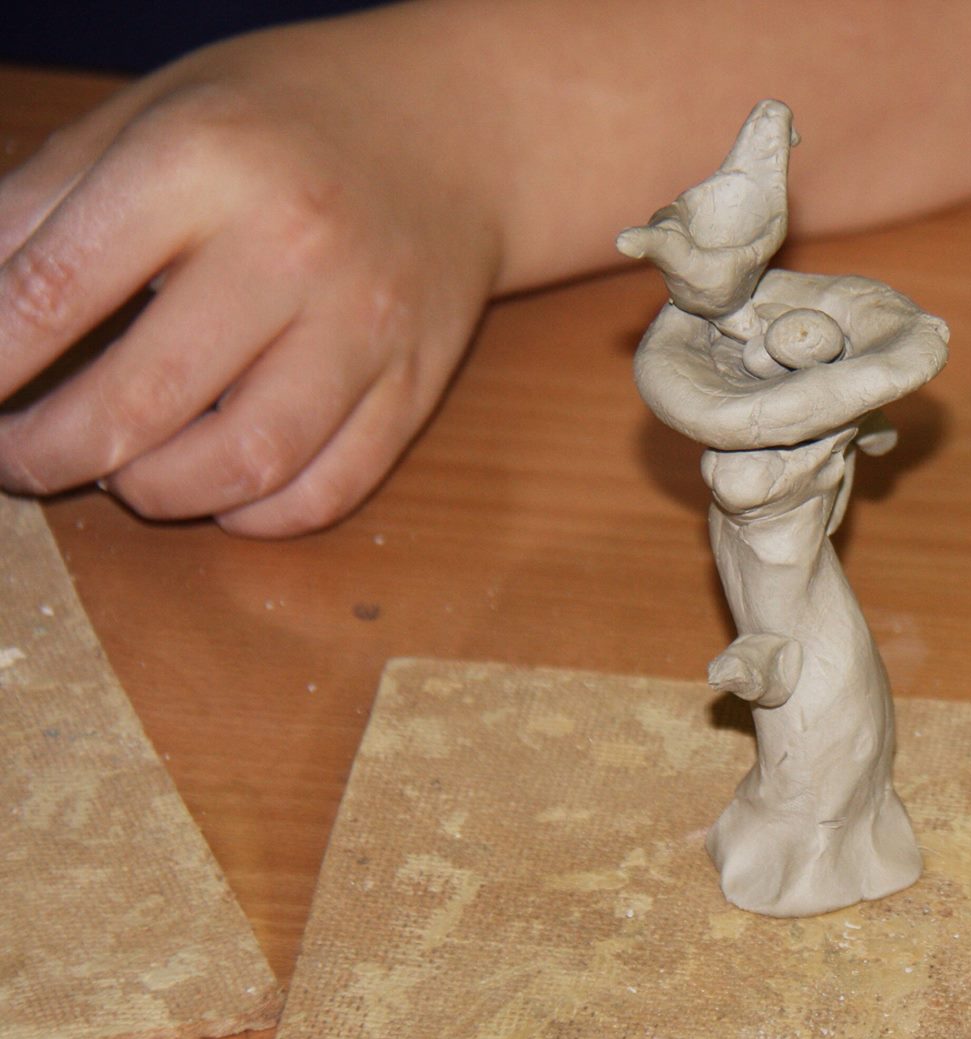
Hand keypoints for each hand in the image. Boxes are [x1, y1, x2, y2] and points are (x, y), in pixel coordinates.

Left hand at [0, 35, 499, 535]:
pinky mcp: (417, 384)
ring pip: (242, 464)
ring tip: (119, 474)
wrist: (454, 132)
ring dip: (154, 494)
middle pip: (142, 400)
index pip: (53, 292)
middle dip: (48, 453)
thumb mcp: (144, 119)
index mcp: (203, 161)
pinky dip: (255, 514)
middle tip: (16, 460)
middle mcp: (291, 247)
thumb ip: (37, 210)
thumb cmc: (279, 123)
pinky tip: (216, 488)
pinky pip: (329, 489)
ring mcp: (364, 326)